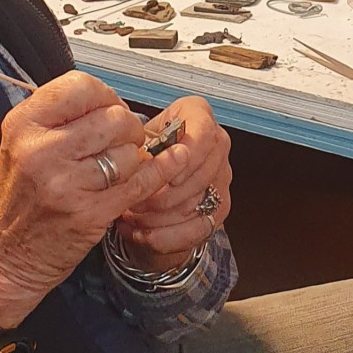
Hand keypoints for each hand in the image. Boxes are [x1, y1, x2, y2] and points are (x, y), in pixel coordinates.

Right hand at [0, 71, 186, 327]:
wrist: (2, 258)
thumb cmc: (18, 198)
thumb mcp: (21, 145)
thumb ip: (60, 118)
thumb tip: (113, 101)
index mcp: (23, 124)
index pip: (82, 86)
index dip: (105, 95)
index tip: (108, 109)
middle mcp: (41, 150)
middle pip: (114, 117)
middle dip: (128, 128)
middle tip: (122, 141)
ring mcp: (65, 184)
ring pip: (129, 151)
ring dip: (134, 158)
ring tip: (119, 167)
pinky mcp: (89, 214)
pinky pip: (139, 183)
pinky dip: (156, 173)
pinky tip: (162, 168)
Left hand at [115, 97, 231, 272]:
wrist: (150, 173)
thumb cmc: (142, 151)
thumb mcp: (135, 141)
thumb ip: (138, 148)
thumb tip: (136, 166)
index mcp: (199, 116)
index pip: (203, 134)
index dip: (185, 156)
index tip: (164, 172)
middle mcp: (217, 144)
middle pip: (201, 174)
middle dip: (163, 193)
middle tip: (132, 199)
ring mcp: (222, 177)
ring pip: (197, 203)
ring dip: (159, 216)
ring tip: (130, 217)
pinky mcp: (220, 208)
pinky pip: (198, 229)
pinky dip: (166, 237)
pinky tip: (141, 235)